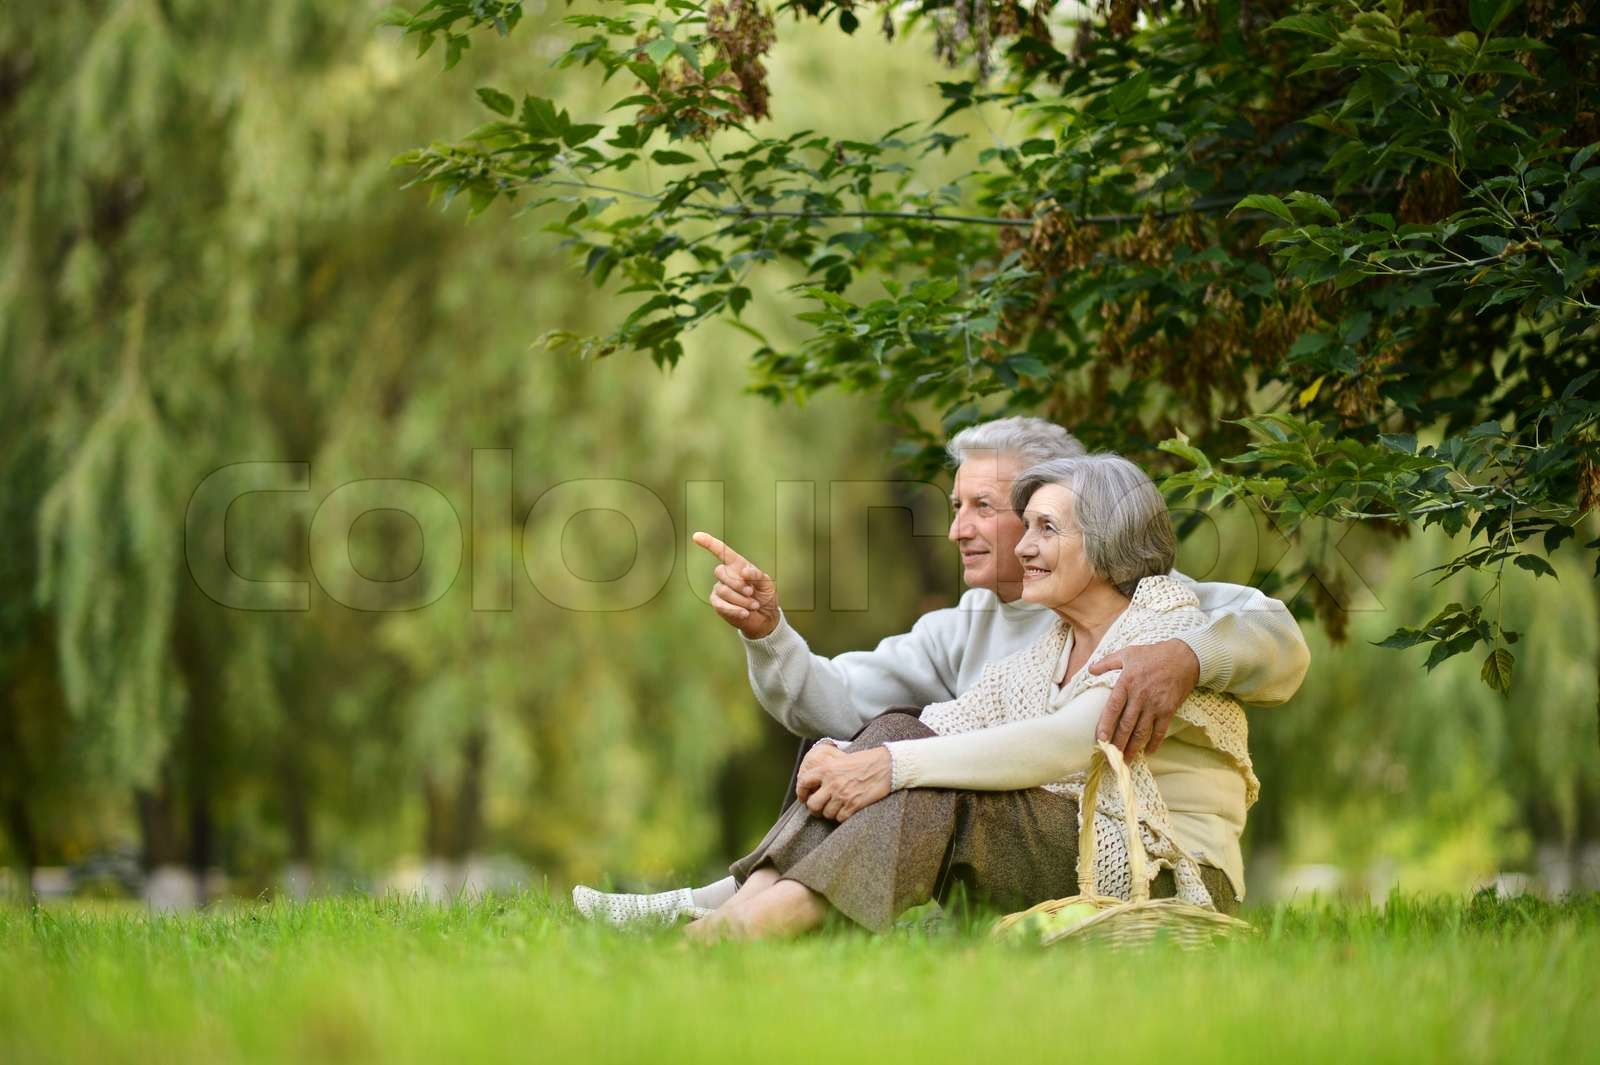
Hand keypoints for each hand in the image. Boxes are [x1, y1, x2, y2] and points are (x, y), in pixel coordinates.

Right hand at [691, 531, 780, 638]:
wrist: (765, 617)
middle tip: (751, 592)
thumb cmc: (765, 596)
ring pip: (723, 590)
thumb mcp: (767, 584)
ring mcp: (720, 589)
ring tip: (753, 605)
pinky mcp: (717, 603)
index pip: (722, 552)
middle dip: (737, 583)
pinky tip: (745, 613)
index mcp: (738, 565)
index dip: (709, 543)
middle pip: (720, 571)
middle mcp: (726, 575)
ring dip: (741, 600)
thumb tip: (743, 571)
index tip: (696, 536)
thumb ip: (757, 575)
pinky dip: (734, 609)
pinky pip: (720, 604)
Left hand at [796, 746, 891, 821]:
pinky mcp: (853, 805)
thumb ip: (827, 770)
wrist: (887, 766)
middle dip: (815, 809)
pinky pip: (840, 818)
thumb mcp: (842, 759)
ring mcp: (842, 796)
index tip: (804, 797)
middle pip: (812, 804)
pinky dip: (842, 816)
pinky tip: (847, 810)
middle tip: (820, 808)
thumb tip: (815, 781)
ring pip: (826, 814)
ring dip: (830, 813)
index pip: (803, 783)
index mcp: (826, 769)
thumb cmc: (866, 761)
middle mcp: (831, 783)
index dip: (801, 792)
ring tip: (837, 807)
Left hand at [1087, 639, 1199, 758]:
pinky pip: (1160, 731)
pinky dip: (1154, 743)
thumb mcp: (1127, 653)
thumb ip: (1106, 662)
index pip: (1113, 708)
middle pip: (1126, 725)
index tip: (1100, 739)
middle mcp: (1140, 696)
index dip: (1106, 725)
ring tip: (1125, 760)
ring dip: (1132, 748)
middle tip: (1110, 758)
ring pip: (1141, 732)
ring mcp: (1155, 705)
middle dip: (1117, 744)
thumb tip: (1090, 669)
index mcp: (1127, 683)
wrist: (1184, 657)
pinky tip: (1147, 752)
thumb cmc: (1153, 655)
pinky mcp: (1168, 710)